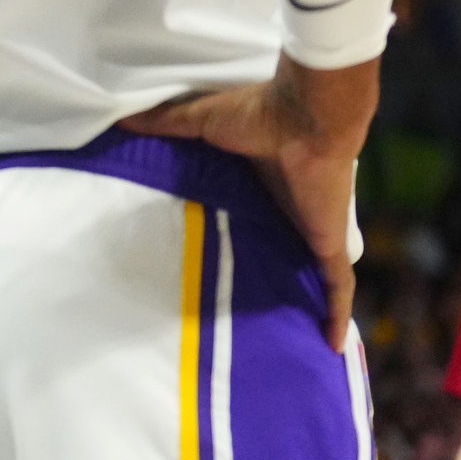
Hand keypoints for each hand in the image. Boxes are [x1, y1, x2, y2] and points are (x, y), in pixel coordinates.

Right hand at [127, 54, 374, 351]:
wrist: (306, 117)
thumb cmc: (258, 113)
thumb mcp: (200, 121)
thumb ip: (165, 123)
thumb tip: (122, 118)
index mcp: (266, 185)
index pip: (259, 217)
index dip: (247, 235)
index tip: (224, 255)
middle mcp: (293, 212)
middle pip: (285, 252)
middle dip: (276, 275)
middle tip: (248, 304)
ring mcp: (314, 232)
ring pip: (314, 278)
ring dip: (310, 302)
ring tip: (292, 333)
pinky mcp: (328, 245)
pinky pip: (338, 289)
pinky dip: (338, 315)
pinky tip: (333, 345)